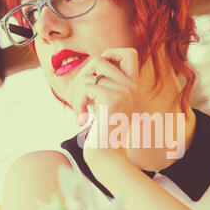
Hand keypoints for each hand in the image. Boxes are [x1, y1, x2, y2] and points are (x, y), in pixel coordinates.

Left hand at [69, 47, 139, 163]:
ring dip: (77, 94)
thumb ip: (103, 84)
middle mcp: (132, 87)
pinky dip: (77, 102)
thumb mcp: (104, 103)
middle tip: (80, 100)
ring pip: (88, 75)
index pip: (128, 53)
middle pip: (99, 60)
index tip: (96, 77)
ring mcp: (125, 92)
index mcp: (132, 86)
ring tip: (80, 112)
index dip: (109, 55)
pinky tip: (81, 119)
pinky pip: (86, 87)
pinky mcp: (113, 99)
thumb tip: (91, 63)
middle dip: (81, 78)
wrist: (107, 156)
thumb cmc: (102, 132)